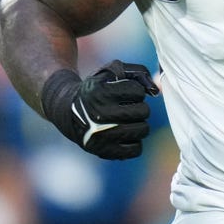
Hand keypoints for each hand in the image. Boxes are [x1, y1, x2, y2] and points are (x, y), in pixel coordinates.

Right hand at [42, 60, 159, 159]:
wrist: (67, 111)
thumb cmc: (96, 89)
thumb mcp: (110, 72)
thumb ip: (137, 72)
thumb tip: (156, 91)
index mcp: (100, 93)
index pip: (138, 91)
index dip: (135, 90)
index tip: (125, 93)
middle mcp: (99, 115)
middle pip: (143, 111)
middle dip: (139, 107)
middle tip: (128, 107)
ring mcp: (101, 136)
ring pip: (143, 130)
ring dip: (140, 124)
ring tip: (128, 120)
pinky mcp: (104, 152)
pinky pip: (136, 149)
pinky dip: (134, 142)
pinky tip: (125, 134)